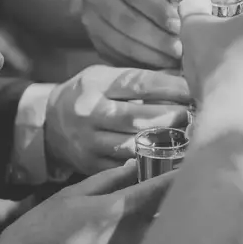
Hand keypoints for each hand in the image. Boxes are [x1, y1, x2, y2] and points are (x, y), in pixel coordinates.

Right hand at [0, 162, 171, 243]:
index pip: (168, 188)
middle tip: (176, 197)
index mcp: (120, 211)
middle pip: (173, 219)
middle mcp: (133, 241)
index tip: (192, 169)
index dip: (184, 176)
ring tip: (147, 228)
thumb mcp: (68, 197)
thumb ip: (107, 181)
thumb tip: (134, 167)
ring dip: (162, 234)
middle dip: (178, 206)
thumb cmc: (36, 235)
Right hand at [45, 66, 190, 174]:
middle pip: (137, 118)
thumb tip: (181, 79)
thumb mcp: (104, 77)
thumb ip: (136, 78)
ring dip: (164, 142)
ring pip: (133, 145)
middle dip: (171, 116)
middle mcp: (90, 114)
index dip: (168, 87)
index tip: (192, 89)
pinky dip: (149, 162)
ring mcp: (89, 142)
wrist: (47, 124)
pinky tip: (169, 156)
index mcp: (95, 85)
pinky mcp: (90, 165)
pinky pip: (125, 167)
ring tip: (187, 136)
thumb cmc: (88, 94)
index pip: (137, 84)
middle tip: (195, 114)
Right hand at [81, 0, 181, 69]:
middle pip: (125, 18)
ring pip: (120, 41)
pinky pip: (117, 56)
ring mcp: (89, 18)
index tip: (178, 23)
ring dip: (150, 54)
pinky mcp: (93, 40)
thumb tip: (197, 3)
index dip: (157, 8)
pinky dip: (141, 63)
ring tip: (175, 60)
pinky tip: (161, 66)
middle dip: (156, 37)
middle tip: (180, 49)